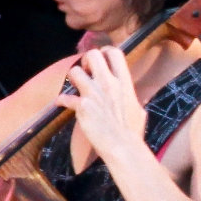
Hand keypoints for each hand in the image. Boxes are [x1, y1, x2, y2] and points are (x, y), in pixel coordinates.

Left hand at [59, 45, 148, 167]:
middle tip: (86, 71)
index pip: (115, 53)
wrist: (123, 147)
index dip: (105, 52)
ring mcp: (94, 94)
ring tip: (76, 86)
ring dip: (73, 78)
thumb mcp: (138, 110)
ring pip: (74, 71)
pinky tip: (62, 104)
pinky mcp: (82, 107)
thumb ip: (131, 99)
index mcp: (124, 83)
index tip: (101, 60)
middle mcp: (108, 84)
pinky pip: (65, 97)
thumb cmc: (133, 132)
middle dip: (86, 60)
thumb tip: (131, 98)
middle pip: (93, 55)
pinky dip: (62, 100)